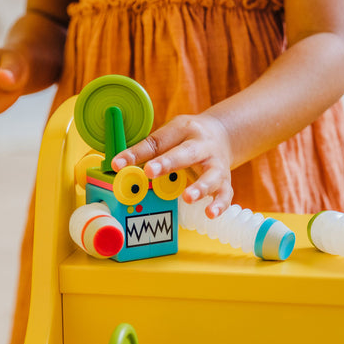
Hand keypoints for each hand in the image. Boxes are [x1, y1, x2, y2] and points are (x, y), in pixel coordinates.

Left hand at [111, 113, 233, 217]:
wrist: (223, 134)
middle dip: (167, 163)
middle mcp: (202, 146)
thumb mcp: (170, 134)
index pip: (157, 141)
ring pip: (210, 176)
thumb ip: (149, 150)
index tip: (118, 164)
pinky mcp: (225, 180)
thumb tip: (118, 167)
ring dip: (199, 187)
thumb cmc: (188, 138)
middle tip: (149, 171)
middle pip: (185, 153)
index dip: (136, 153)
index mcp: (183, 130)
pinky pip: (225, 193)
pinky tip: (210, 213)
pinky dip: (219, 204)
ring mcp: (216, 164)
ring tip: (187, 197)